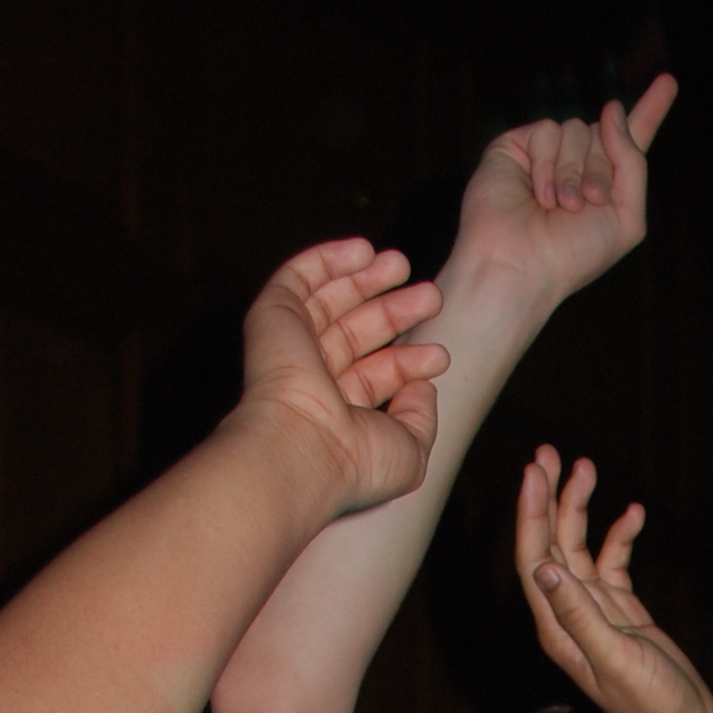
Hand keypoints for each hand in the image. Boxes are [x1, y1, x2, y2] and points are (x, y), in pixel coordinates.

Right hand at [237, 239, 448, 514]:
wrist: (302, 449)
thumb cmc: (355, 462)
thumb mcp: (409, 449)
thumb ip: (421, 416)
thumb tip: (423, 383)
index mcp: (337, 414)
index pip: (376, 376)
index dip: (409, 361)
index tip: (440, 356)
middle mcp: (311, 380)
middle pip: (357, 333)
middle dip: (395, 311)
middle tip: (431, 295)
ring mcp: (290, 346)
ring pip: (330, 301)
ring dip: (366, 278)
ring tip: (402, 263)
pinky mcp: (272, 317)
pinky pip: (297, 278)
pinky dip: (328, 259)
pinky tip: (362, 249)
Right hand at [449, 77, 677, 312]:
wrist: (522, 265)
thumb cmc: (574, 254)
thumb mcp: (627, 217)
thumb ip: (633, 163)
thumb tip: (612, 109)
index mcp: (607, 184)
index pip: (632, 140)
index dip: (651, 110)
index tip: (669, 81)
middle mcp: (578, 164)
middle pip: (607, 133)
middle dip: (603, 167)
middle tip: (589, 202)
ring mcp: (547, 154)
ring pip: (576, 129)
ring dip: (574, 171)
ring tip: (562, 206)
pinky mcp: (517, 146)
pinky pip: (547, 131)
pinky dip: (548, 165)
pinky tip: (538, 196)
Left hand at [515, 447, 712, 712]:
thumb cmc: (649, 704)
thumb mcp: (614, 658)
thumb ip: (580, 615)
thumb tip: (546, 568)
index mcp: (557, 625)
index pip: (534, 557)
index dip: (532, 513)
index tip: (536, 472)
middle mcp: (568, 613)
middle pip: (550, 544)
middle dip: (548, 497)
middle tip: (550, 453)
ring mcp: (594, 611)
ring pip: (579, 548)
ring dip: (581, 509)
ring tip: (588, 468)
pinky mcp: (621, 612)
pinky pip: (613, 563)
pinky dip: (620, 536)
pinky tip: (633, 513)